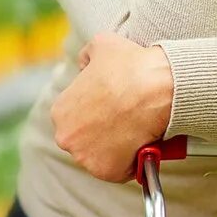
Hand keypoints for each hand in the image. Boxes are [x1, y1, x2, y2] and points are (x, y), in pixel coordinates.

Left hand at [51, 32, 175, 182]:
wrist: (156, 88)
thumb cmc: (131, 66)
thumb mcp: (101, 45)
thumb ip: (86, 55)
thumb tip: (85, 63)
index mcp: (61, 110)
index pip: (76, 119)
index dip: (97, 115)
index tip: (114, 110)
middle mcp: (66, 137)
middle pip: (85, 141)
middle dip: (103, 135)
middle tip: (126, 122)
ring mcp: (85, 157)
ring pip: (101, 157)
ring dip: (117, 149)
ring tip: (136, 133)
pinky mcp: (107, 171)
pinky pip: (120, 172)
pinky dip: (131, 163)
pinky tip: (142, 146)